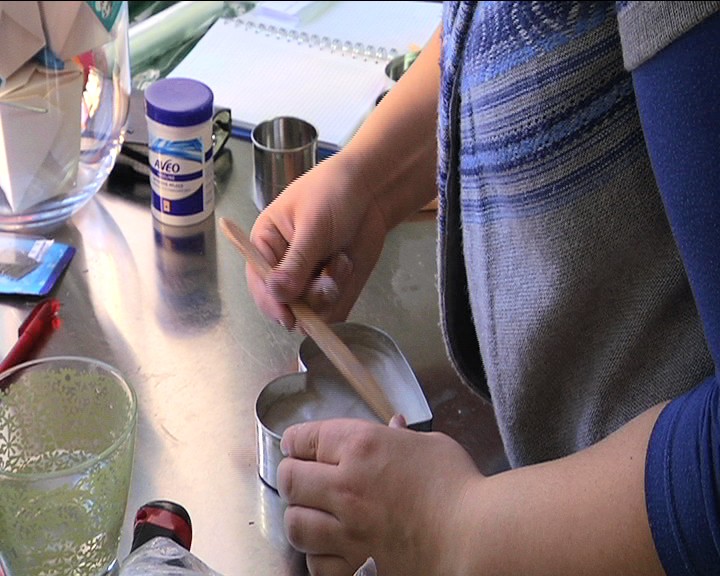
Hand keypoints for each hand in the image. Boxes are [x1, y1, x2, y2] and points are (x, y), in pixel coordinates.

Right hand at [248, 153, 388, 328]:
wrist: (370, 190)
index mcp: (266, 246)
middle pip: (286, 303)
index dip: (271, 303)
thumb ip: (297, 261)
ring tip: (341, 261)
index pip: (260, 283)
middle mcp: (285, 268)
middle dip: (309, 297)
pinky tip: (348, 265)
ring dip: (329, 292)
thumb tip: (278, 293)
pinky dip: (344, 294)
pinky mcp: (333, 289)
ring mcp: (309, 281)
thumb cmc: (332, 193)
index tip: (288, 316)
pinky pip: (334, 310)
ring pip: (313, 311)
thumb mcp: (312, 225)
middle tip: (328, 279)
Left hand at [277, 418, 481, 575]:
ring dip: (301, 516)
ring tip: (314, 514)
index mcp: (362, 447)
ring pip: (295, 524)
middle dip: (292, 476)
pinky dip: (318, 555)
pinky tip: (332, 548)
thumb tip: (393, 426)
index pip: (304, 438)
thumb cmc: (458, 487)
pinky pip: (315, 563)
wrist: (476, 538)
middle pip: (289, 479)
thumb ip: (401, 436)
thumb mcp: (429, 446)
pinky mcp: (356, 567)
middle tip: (302, 479)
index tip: (298, 447)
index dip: (297, 441)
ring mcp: (347, 531)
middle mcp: (346, 487)